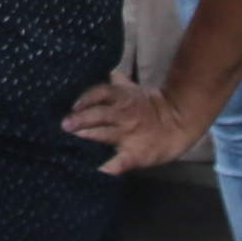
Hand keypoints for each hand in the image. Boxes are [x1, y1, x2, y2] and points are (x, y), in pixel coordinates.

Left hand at [66, 77, 205, 173]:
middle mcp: (124, 116)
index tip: (74, 104)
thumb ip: (117, 83)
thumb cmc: (147, 108)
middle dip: (82, 119)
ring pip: (108, 135)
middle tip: (65, 124)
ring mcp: (130, 136)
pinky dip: (111, 167)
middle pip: (101, 114)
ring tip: (74, 140)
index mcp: (124, 99)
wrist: (176, 126)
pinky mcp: (136, 155)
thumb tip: (104, 69)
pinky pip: (122, 161)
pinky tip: (99, 171)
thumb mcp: (134, 91)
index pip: (103, 92)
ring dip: (91, 137)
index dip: (88, 97)